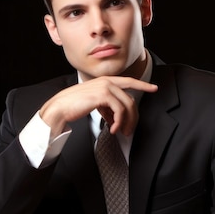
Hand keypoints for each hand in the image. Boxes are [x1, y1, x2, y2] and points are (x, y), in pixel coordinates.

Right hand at [40, 76, 157, 136]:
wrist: (60, 107)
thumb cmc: (74, 106)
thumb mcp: (94, 104)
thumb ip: (106, 107)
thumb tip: (115, 118)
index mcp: (105, 81)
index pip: (129, 81)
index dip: (143, 84)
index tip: (154, 88)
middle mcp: (107, 81)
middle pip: (130, 98)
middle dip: (133, 116)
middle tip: (129, 130)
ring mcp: (105, 86)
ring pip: (127, 105)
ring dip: (126, 122)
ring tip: (120, 132)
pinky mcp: (102, 94)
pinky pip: (119, 110)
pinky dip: (118, 122)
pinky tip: (112, 129)